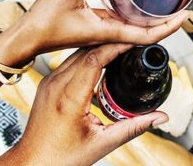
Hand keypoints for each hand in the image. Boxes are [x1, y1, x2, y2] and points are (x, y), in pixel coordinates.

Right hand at [0, 0, 189, 58]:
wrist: (25, 39)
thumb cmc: (43, 22)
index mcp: (107, 31)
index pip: (147, 35)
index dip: (169, 27)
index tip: (186, 15)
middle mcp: (108, 34)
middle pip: (146, 32)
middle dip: (167, 20)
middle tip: (182, 3)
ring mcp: (102, 32)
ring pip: (134, 28)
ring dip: (152, 17)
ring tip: (166, 0)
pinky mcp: (94, 27)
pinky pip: (121, 22)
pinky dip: (134, 13)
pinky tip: (135, 0)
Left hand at [6, 44, 167, 165]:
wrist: (32, 163)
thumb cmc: (60, 157)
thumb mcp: (102, 144)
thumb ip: (133, 127)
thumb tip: (160, 117)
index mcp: (68, 98)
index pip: (94, 59)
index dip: (115, 46)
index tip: (133, 41)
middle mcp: (55, 85)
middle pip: (86, 51)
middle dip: (110, 42)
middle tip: (132, 40)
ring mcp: (49, 83)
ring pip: (76, 54)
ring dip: (98, 48)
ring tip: (120, 46)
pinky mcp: (47, 85)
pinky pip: (69, 62)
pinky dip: (87, 57)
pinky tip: (101, 61)